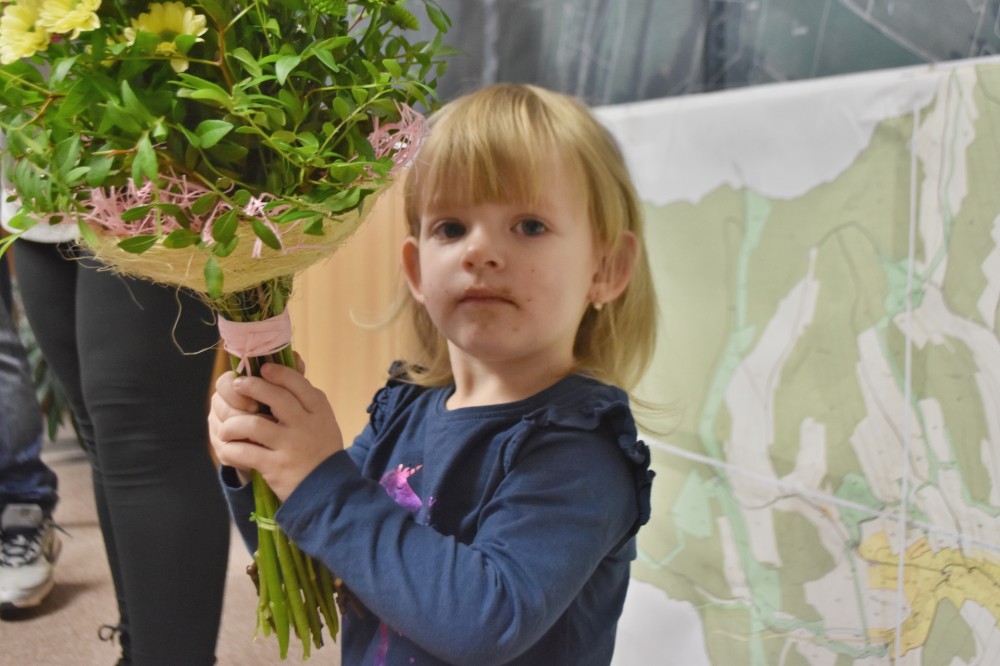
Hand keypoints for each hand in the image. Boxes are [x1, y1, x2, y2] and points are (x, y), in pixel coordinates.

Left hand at [209, 362, 344, 500]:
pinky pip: (244, 452)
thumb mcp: (322, 419)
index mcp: (318, 410)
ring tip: (227, 427)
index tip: (262, 368)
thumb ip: (305, 394)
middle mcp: (305, 425)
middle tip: (236, 385)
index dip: (277, 373)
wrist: (328, 490)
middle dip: (251, 387)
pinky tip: (229, 447)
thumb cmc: (321, 449)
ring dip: (233, 423)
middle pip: (275, 397)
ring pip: (253, 424)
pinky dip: (231, 448)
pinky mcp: (275, 467)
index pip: (297, 383)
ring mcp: (290, 446)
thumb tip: (292, 358)